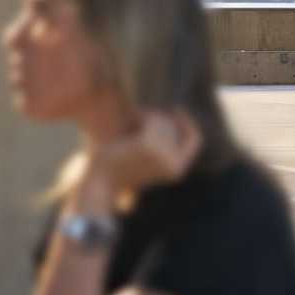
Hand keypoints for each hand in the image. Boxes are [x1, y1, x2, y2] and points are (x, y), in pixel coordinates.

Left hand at [83, 110, 202, 194]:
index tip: (177, 110)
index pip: (195, 140)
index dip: (188, 123)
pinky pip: (151, 119)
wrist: (99, 184)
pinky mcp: (148, 145)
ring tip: (132, 121)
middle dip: (161, 117)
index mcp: (177, 170)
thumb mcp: (142, 160)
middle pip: (175, 127)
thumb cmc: (118, 172)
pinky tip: (129, 121)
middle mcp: (175, 163)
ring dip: (148, 116)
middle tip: (142, 115)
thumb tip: (170, 118)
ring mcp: (162, 154)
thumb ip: (159, 145)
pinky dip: (140, 116)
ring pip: (163, 121)